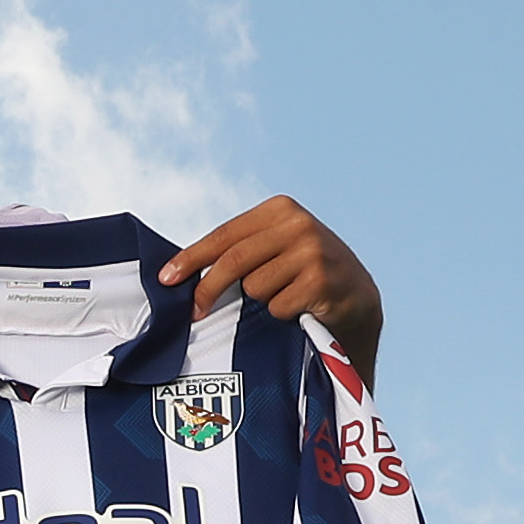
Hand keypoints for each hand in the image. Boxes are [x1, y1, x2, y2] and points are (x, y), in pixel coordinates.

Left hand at [162, 195, 382, 376]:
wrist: (358, 297)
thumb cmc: (304, 274)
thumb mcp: (275, 249)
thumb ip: (240, 251)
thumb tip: (181, 272)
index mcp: (280, 209)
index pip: (224, 235)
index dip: (192, 258)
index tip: (166, 279)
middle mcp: (298, 224)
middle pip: (234, 261)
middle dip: (208, 289)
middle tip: (194, 312)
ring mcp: (312, 251)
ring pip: (256, 287)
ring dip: (263, 301)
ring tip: (287, 296)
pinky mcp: (322, 281)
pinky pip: (278, 306)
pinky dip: (284, 314)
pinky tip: (303, 307)